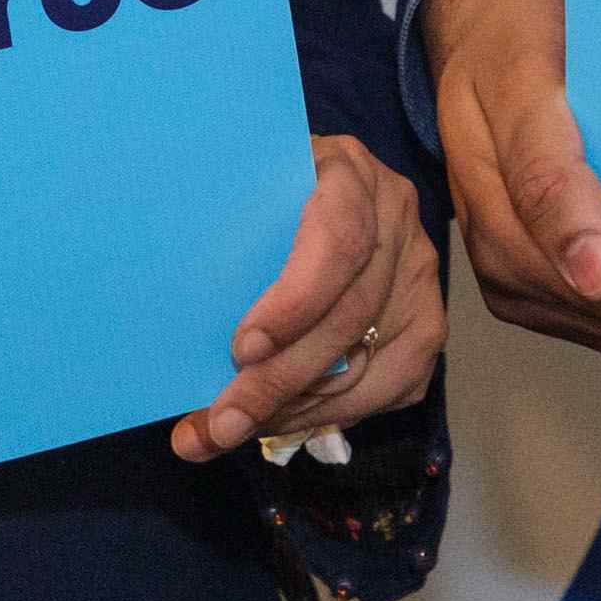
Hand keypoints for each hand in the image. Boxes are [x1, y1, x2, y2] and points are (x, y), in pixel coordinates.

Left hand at [177, 135, 446, 457]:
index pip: (338, 240)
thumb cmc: (259, 193)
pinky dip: (335, 413)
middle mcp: (393, 214)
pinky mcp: (427, 318)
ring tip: (237, 430)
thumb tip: (173, 341)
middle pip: (349, 314)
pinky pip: (391, 386)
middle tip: (223, 423)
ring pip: (371, 361)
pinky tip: (285, 421)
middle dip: (281, 380)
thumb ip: (222, 244)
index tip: (244, 348)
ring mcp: (417, 268)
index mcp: (344, 170)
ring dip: (300, 408)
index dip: (297, 301)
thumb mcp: (239, 193)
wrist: (311, 187)